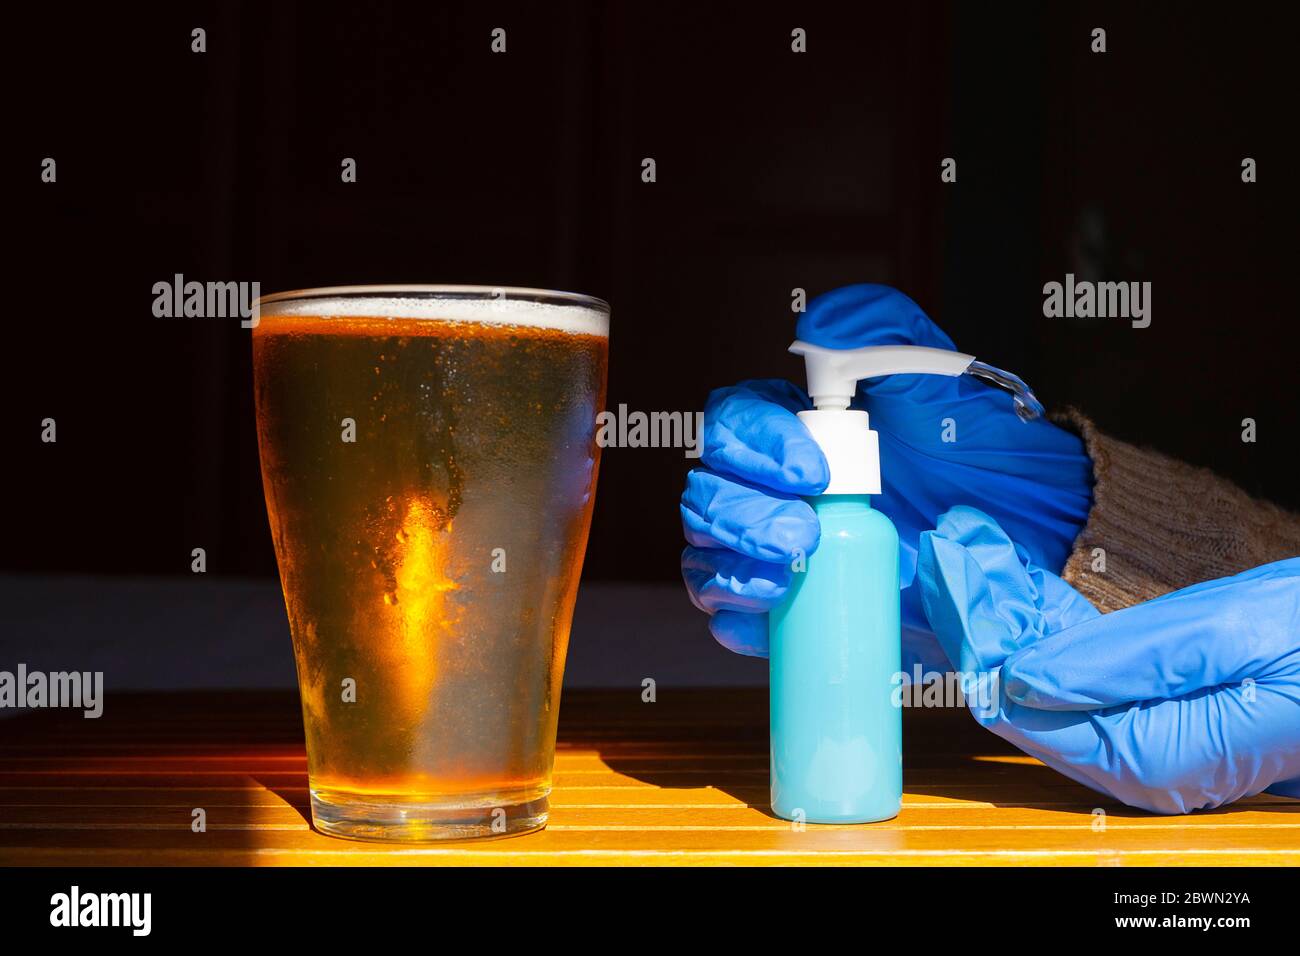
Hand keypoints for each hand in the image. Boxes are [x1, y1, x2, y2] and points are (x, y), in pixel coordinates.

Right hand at [680, 284, 1092, 664]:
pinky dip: (737, 622)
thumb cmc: (975, 448)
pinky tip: (764, 622)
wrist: (1021, 528)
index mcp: (786, 425)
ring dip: (730, 568)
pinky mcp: (791, 604)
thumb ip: (883, 331)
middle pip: (708, 492)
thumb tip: (822, 323)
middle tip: (802, 534)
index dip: (755, 445)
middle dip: (742, 515)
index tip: (812, 472)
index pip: (733, 422)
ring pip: (705, 556)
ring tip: (786, 576)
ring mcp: (771, 548)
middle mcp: (765, 486)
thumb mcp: (938, 380)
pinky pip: (733, 616)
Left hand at [917, 505, 1299, 812]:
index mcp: (1147, 757)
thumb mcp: (1222, 638)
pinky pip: (1081, 662)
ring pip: (1046, 668)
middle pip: (1025, 685)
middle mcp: (1135, 756)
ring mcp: (1143, 730)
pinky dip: (1043, 614)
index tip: (943, 576)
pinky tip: (1013, 576)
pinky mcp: (1155, 703)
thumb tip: (1017, 679)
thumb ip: (1114, 665)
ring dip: (1005, 605)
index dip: (977, 639)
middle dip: (981, 614)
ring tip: (967, 546)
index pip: (1022, 707)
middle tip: (946, 547)